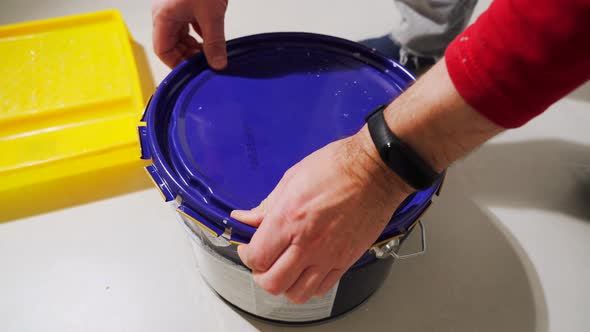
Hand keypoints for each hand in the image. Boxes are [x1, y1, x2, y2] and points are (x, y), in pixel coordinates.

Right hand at [152, 0, 227, 68]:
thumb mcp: (210, 15)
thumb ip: (215, 41)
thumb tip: (217, 64)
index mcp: (163, 17)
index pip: (163, 50)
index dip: (176, 64)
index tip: (192, 73)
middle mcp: (166, 13)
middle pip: (172, 44)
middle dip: (188, 56)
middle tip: (206, 65)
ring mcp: (177, 8)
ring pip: (182, 35)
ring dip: (195, 46)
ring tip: (210, 54)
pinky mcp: (189, 2)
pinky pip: (191, 24)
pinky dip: (201, 34)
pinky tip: (212, 39)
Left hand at [231, 127, 411, 303]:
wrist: (374, 171)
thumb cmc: (337, 168)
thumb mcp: (291, 179)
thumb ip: (266, 206)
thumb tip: (246, 218)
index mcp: (289, 219)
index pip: (256, 257)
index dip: (246, 255)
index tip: (249, 247)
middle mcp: (308, 242)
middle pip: (272, 283)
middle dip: (261, 275)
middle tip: (263, 261)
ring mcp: (328, 255)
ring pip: (297, 293)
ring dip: (285, 285)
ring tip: (284, 269)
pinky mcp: (346, 260)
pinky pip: (322, 289)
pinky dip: (309, 286)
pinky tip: (306, 270)